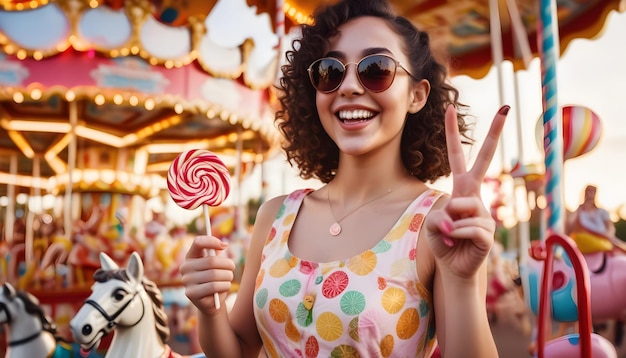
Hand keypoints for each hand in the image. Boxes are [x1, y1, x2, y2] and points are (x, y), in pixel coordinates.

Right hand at [179, 236, 234, 312]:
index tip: (225, 246)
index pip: (198, 242)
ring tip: (228, 278)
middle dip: (227, 264)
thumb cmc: (215, 278)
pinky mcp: (191, 293)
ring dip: (227, 276)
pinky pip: (213, 286)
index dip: (212, 241)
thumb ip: (217, 251)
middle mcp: (185, 267)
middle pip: (211, 260)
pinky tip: (224, 286)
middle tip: (232, 268)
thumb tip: (223, 244)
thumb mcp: (216, 263)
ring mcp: (186, 281)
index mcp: (190, 256)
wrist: (211, 301)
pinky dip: (224, 286)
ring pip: (214, 274)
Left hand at [425, 104, 508, 278]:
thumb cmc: (444, 242)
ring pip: (459, 208)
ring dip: (448, 224)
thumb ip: (439, 215)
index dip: (452, 135)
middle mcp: (475, 196)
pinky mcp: (488, 232)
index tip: (450, 109)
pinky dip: (455, 237)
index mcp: (461, 189)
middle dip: (495, 133)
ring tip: (450, 236)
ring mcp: (485, 212)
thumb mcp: (433, 225)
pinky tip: (458, 243)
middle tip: (507, 107)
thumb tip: (455, 216)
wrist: (455, 267)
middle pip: (484, 161)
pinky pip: (466, 228)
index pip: (458, 158)